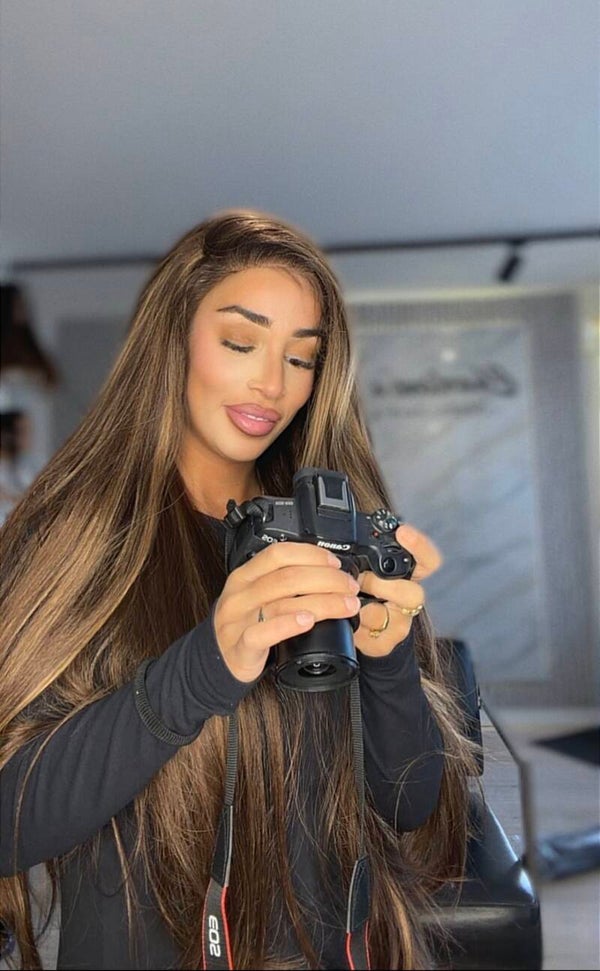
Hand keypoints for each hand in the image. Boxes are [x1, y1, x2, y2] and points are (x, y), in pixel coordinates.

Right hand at [213, 542, 362, 681]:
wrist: (218, 659)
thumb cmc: (244, 623)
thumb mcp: (256, 594)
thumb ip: (281, 581)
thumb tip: (328, 572)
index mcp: (245, 575)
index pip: (278, 554)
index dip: (311, 554)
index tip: (336, 563)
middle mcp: (240, 594)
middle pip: (287, 577)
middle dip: (327, 579)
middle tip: (350, 587)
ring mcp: (238, 620)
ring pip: (282, 603)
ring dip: (323, 603)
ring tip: (346, 605)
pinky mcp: (240, 647)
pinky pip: (262, 633)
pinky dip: (288, 625)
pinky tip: (308, 621)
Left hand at [354, 523, 442, 657]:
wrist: (362, 629)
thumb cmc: (362, 591)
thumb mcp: (363, 568)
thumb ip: (363, 553)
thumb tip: (346, 534)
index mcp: (407, 576)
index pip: (428, 561)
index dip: (420, 546)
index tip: (403, 532)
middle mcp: (409, 599)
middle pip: (415, 593)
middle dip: (382, 585)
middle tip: (360, 579)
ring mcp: (400, 623)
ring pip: (393, 617)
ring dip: (366, 608)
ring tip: (349, 601)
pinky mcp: (385, 643)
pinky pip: (374, 637)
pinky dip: (357, 627)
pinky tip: (348, 620)